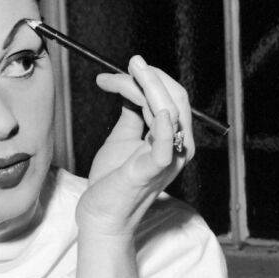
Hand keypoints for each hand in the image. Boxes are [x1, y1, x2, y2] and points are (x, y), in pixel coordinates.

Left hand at [77, 54, 192, 237]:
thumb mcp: (123, 137)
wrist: (100, 213)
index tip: (113, 73)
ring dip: (149, 87)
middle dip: (150, 77)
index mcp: (172, 137)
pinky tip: (158, 110)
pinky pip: (166, 145)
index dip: (147, 79)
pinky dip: (165, 126)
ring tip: (127, 72)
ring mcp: (168, 158)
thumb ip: (132, 113)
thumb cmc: (112, 179)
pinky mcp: (152, 169)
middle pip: (174, 98)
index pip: (170, 97)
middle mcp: (177, 146)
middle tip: (128, 63)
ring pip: (170, 111)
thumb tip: (130, 86)